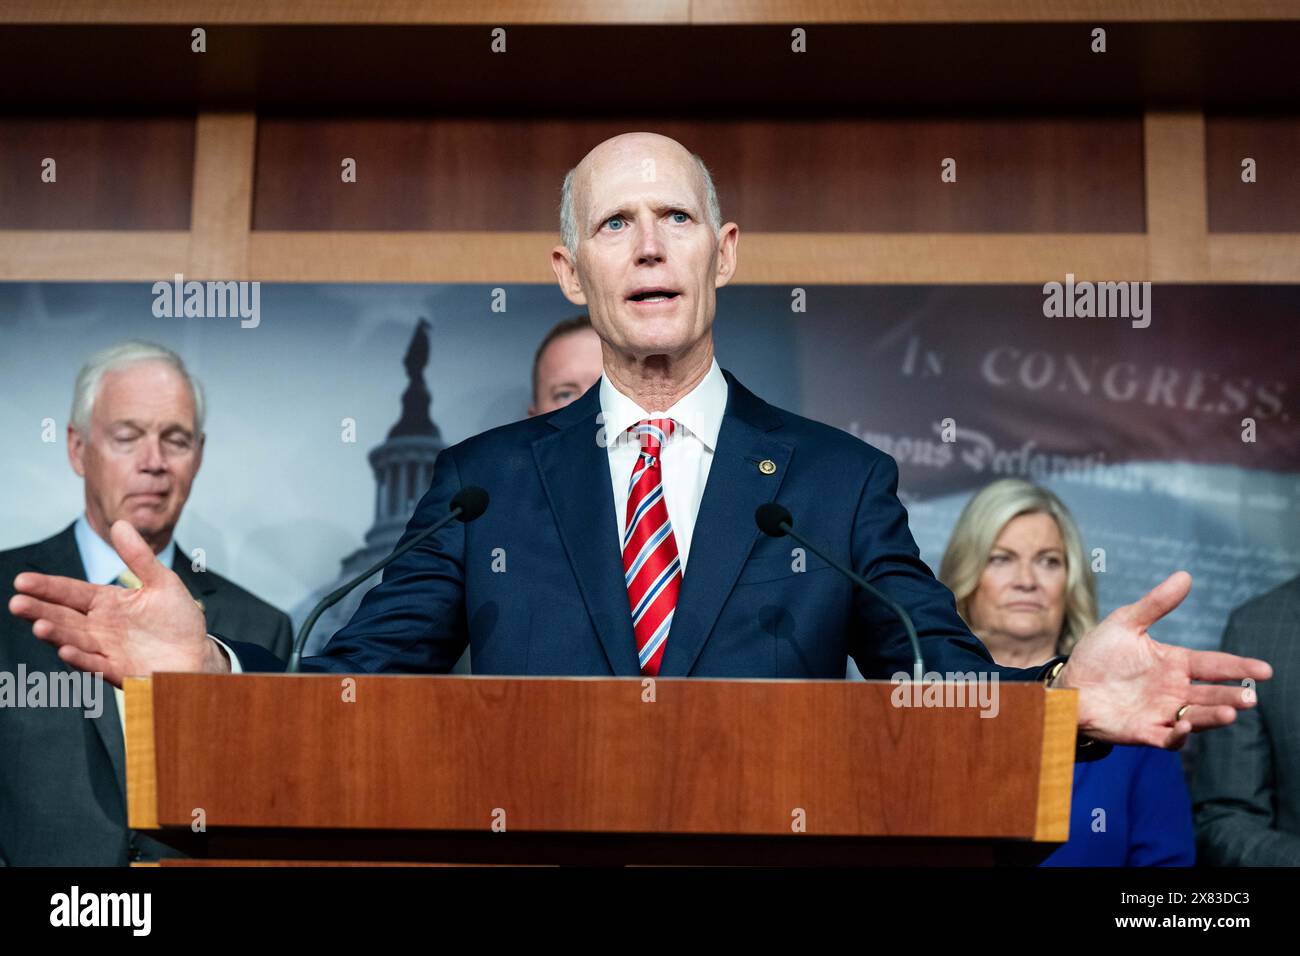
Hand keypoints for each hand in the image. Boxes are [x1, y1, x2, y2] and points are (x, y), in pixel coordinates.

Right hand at [8, 519, 226, 685]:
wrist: (198, 655)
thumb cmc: (179, 620)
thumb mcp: (162, 582)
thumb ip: (139, 557)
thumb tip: (120, 524)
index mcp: (108, 603)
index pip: (72, 593)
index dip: (48, 587)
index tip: (22, 581)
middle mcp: (101, 627)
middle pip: (65, 617)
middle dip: (40, 610)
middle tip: (16, 603)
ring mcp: (107, 650)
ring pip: (74, 640)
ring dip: (56, 634)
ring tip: (39, 625)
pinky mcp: (120, 671)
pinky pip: (96, 665)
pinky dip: (82, 659)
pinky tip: (66, 651)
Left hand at [1056, 571, 1271, 748]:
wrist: (1069, 685)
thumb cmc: (1098, 654)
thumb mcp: (1125, 623)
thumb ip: (1155, 604)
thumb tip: (1185, 575)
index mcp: (1175, 663)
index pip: (1214, 665)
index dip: (1239, 667)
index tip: (1265, 670)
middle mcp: (1174, 690)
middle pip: (1212, 694)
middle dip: (1233, 696)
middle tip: (1250, 697)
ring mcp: (1161, 712)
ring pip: (1197, 718)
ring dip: (1214, 716)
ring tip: (1231, 712)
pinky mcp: (1144, 732)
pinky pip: (1167, 738)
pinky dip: (1177, 736)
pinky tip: (1182, 728)